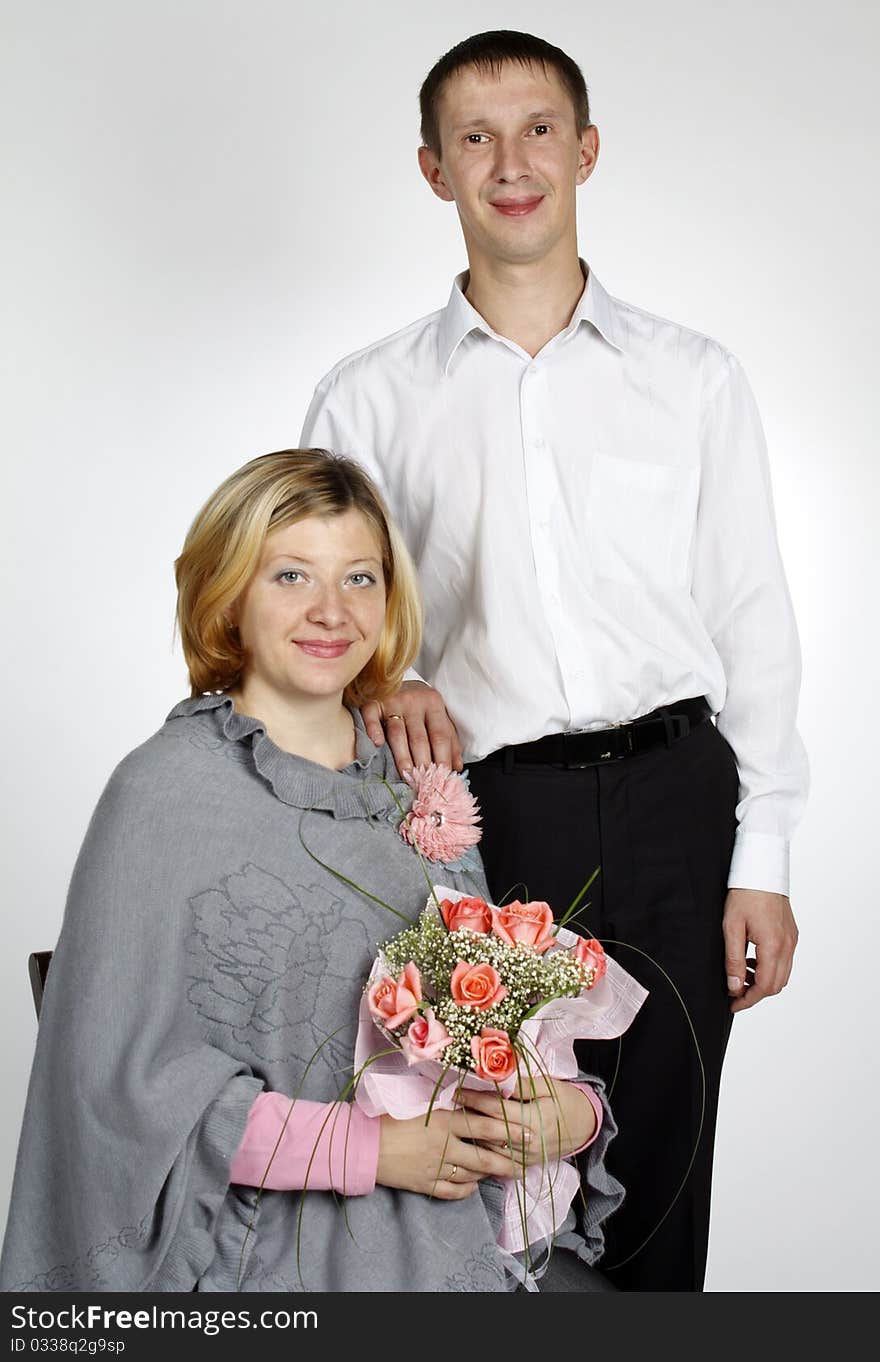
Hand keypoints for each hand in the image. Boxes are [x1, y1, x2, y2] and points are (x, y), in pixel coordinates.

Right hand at [361, 680, 463, 774]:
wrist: (395, 677)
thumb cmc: (419, 704)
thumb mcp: (438, 717)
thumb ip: (450, 741)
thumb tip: (457, 767)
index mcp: (434, 704)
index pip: (440, 735)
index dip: (442, 757)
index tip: (442, 777)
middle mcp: (414, 701)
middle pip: (419, 737)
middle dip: (422, 761)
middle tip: (423, 782)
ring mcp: (393, 701)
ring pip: (398, 732)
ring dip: (402, 755)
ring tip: (406, 774)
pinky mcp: (374, 702)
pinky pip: (372, 716)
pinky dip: (373, 729)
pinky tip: (376, 743)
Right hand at [375, 1107, 531, 1200]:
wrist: (363, 1144)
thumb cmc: (389, 1116)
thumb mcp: (420, 1104)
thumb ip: (446, 1105)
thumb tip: (470, 1100)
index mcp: (444, 1121)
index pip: (485, 1126)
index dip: (509, 1130)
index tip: (528, 1132)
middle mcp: (444, 1146)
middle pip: (485, 1156)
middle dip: (508, 1159)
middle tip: (526, 1160)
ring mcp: (436, 1167)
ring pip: (472, 1173)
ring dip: (490, 1173)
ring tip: (505, 1171)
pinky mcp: (425, 1184)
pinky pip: (453, 1190)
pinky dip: (467, 1189)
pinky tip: (475, 1184)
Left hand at [456, 1075, 595, 1162]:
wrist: (585, 1126)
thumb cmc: (565, 1100)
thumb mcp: (548, 1085)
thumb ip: (522, 1084)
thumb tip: (497, 1075)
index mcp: (535, 1118)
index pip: (497, 1109)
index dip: (475, 1099)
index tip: (457, 1090)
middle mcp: (529, 1141)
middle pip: (490, 1131)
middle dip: (468, 1117)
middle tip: (448, 1106)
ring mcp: (527, 1156)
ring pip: (491, 1150)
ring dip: (472, 1137)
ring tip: (454, 1123)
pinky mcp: (526, 1164)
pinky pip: (500, 1163)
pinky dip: (484, 1153)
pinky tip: (469, 1145)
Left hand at [723, 888, 798, 1013]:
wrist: (761, 870)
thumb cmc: (745, 894)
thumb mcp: (731, 927)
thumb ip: (733, 959)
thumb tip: (734, 985)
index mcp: (773, 945)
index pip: (765, 986)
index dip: (748, 999)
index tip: (733, 1003)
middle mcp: (788, 945)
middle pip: (777, 985)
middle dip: (756, 993)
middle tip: (735, 991)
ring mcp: (792, 940)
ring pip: (783, 974)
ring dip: (763, 981)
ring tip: (741, 975)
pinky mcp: (792, 934)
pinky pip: (785, 961)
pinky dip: (770, 968)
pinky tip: (752, 960)